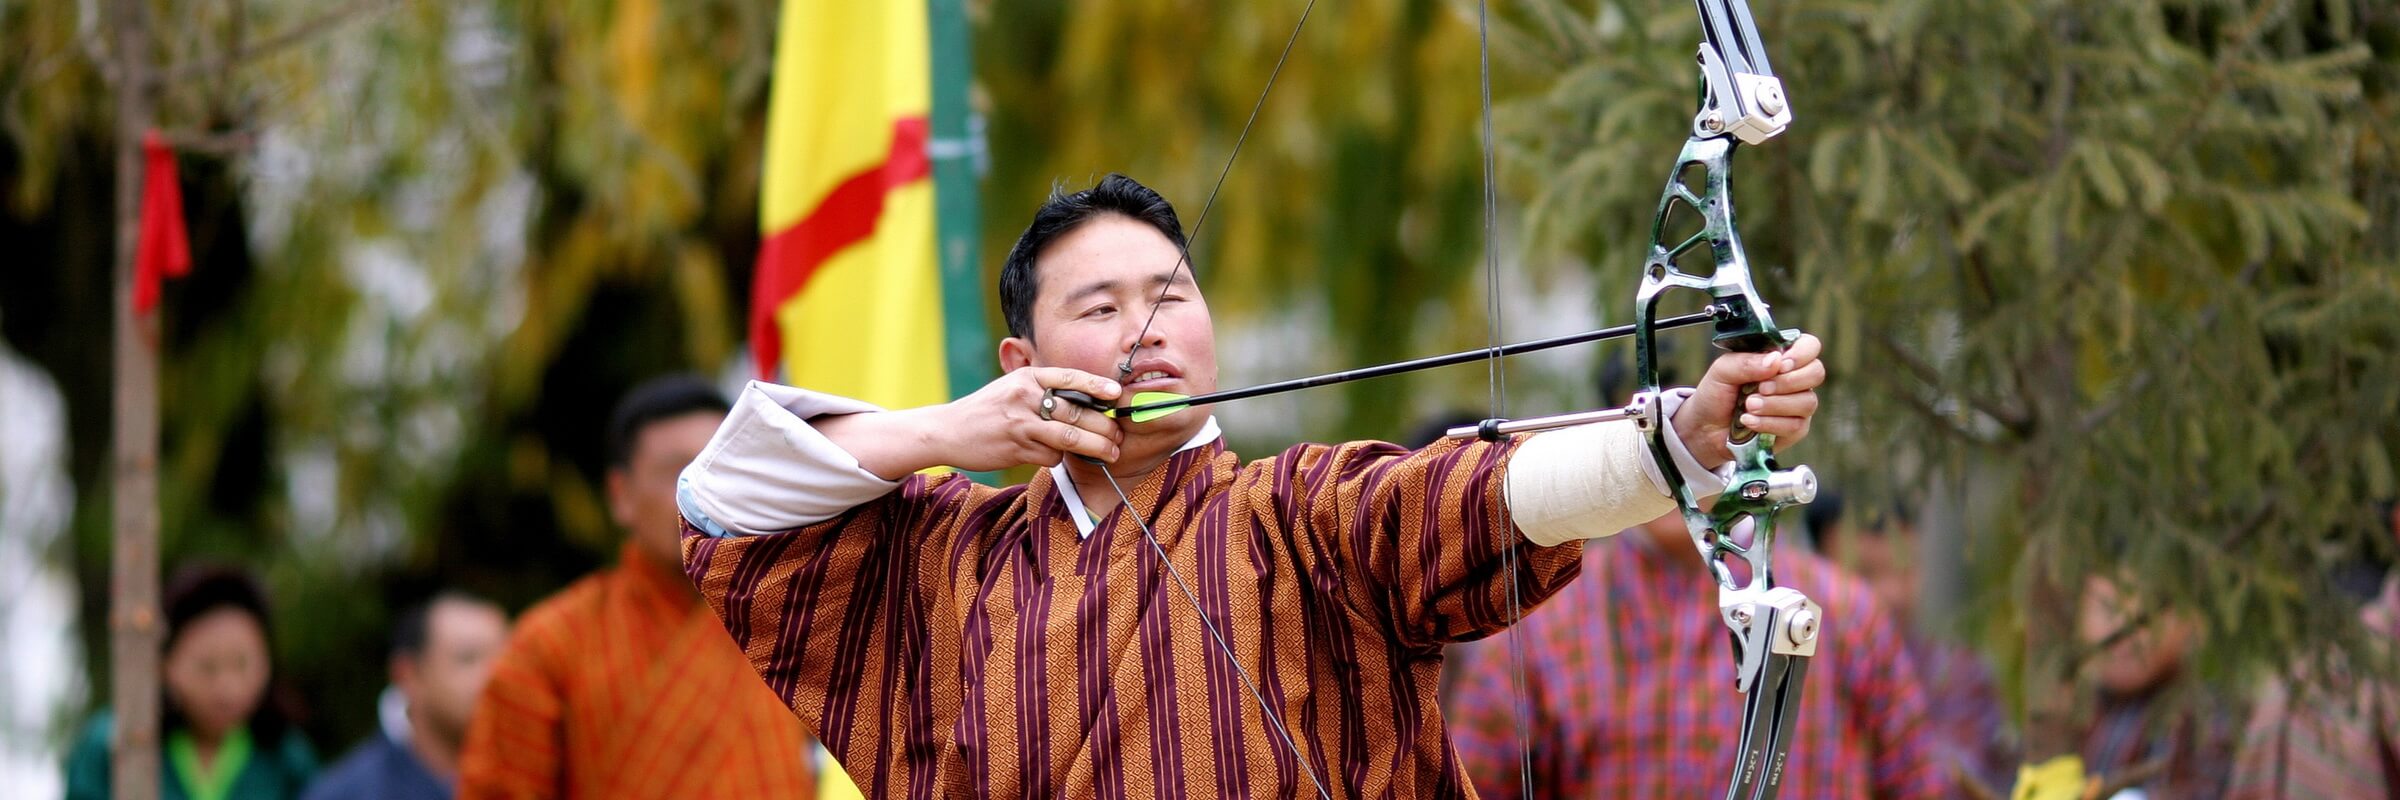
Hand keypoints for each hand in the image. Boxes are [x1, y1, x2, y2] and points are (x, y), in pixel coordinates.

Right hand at [930, 366, 1125, 471]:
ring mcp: (1020, 424)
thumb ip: (1042, 390)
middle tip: (1119, 437)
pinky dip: (1060, 458)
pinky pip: (1051, 456)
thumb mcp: (1011, 388)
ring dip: (1096, 447)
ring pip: (1070, 437)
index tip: (1117, 393)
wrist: (946, 431)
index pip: (1070, 377)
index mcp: (1026, 378)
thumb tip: (1086, 400)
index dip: (1097, 385)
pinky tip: (1056, 456)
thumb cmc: (986, 410)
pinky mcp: (1016, 449)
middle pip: (1077, 412)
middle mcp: (1024, 397)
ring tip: (1112, 453)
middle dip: (1105, 427)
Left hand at [1670, 333, 1823, 466]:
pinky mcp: (1794, 429)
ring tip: (1748, 406)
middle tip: (1760, 388)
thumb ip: (1746, 361)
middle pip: (1816, 372)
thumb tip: (1775, 360)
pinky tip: (1749, 421)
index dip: (1802, 353)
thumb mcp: (1722, 371)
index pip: (1809, 346)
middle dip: (1788, 381)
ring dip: (1775, 404)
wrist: (1705, 428)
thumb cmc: (1716, 394)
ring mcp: (1796, 405)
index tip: (1781, 365)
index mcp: (1779, 358)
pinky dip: (1770, 423)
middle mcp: (1793, 380)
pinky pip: (1796, 425)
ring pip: (1807, 402)